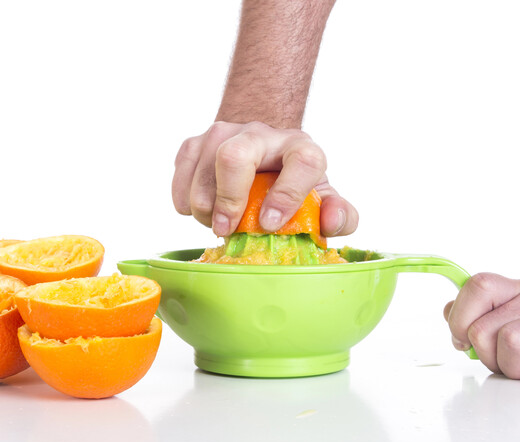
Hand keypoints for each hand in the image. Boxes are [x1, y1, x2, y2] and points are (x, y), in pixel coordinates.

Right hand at [172, 121, 358, 237]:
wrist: (260, 149)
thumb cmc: (290, 181)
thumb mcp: (321, 197)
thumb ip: (339, 214)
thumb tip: (332, 222)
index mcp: (301, 147)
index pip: (301, 162)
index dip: (287, 195)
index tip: (271, 225)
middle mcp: (261, 133)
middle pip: (233, 157)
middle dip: (227, 200)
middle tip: (227, 229)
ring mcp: (222, 133)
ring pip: (201, 172)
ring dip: (206, 209)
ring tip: (221, 221)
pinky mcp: (194, 143)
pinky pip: (180, 179)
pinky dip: (187, 203)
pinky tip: (206, 208)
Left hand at [444, 272, 519, 381]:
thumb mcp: (515, 313)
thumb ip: (480, 312)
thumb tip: (449, 313)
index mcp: (518, 289)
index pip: (478, 286)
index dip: (460, 316)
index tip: (461, 338)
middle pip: (482, 328)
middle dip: (487, 355)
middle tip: (506, 359)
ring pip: (508, 343)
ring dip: (513, 366)